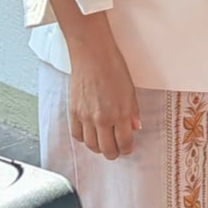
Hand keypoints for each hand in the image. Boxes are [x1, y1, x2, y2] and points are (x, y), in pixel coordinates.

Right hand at [66, 25, 140, 159]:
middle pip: (107, 149)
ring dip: (99, 148)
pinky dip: (84, 139)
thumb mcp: (130, 90)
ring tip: (103, 143)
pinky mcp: (73, 112)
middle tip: (116, 150)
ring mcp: (86, 117)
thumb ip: (132, 112)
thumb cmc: (113, 67)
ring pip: (91, 145)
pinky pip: (77, 135)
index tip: (127, 148)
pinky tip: (89, 134)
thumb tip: (134, 127)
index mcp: (120, 113)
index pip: (124, 143)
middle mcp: (102, 119)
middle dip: (114, 152)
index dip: (127, 149)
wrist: (92, 55)